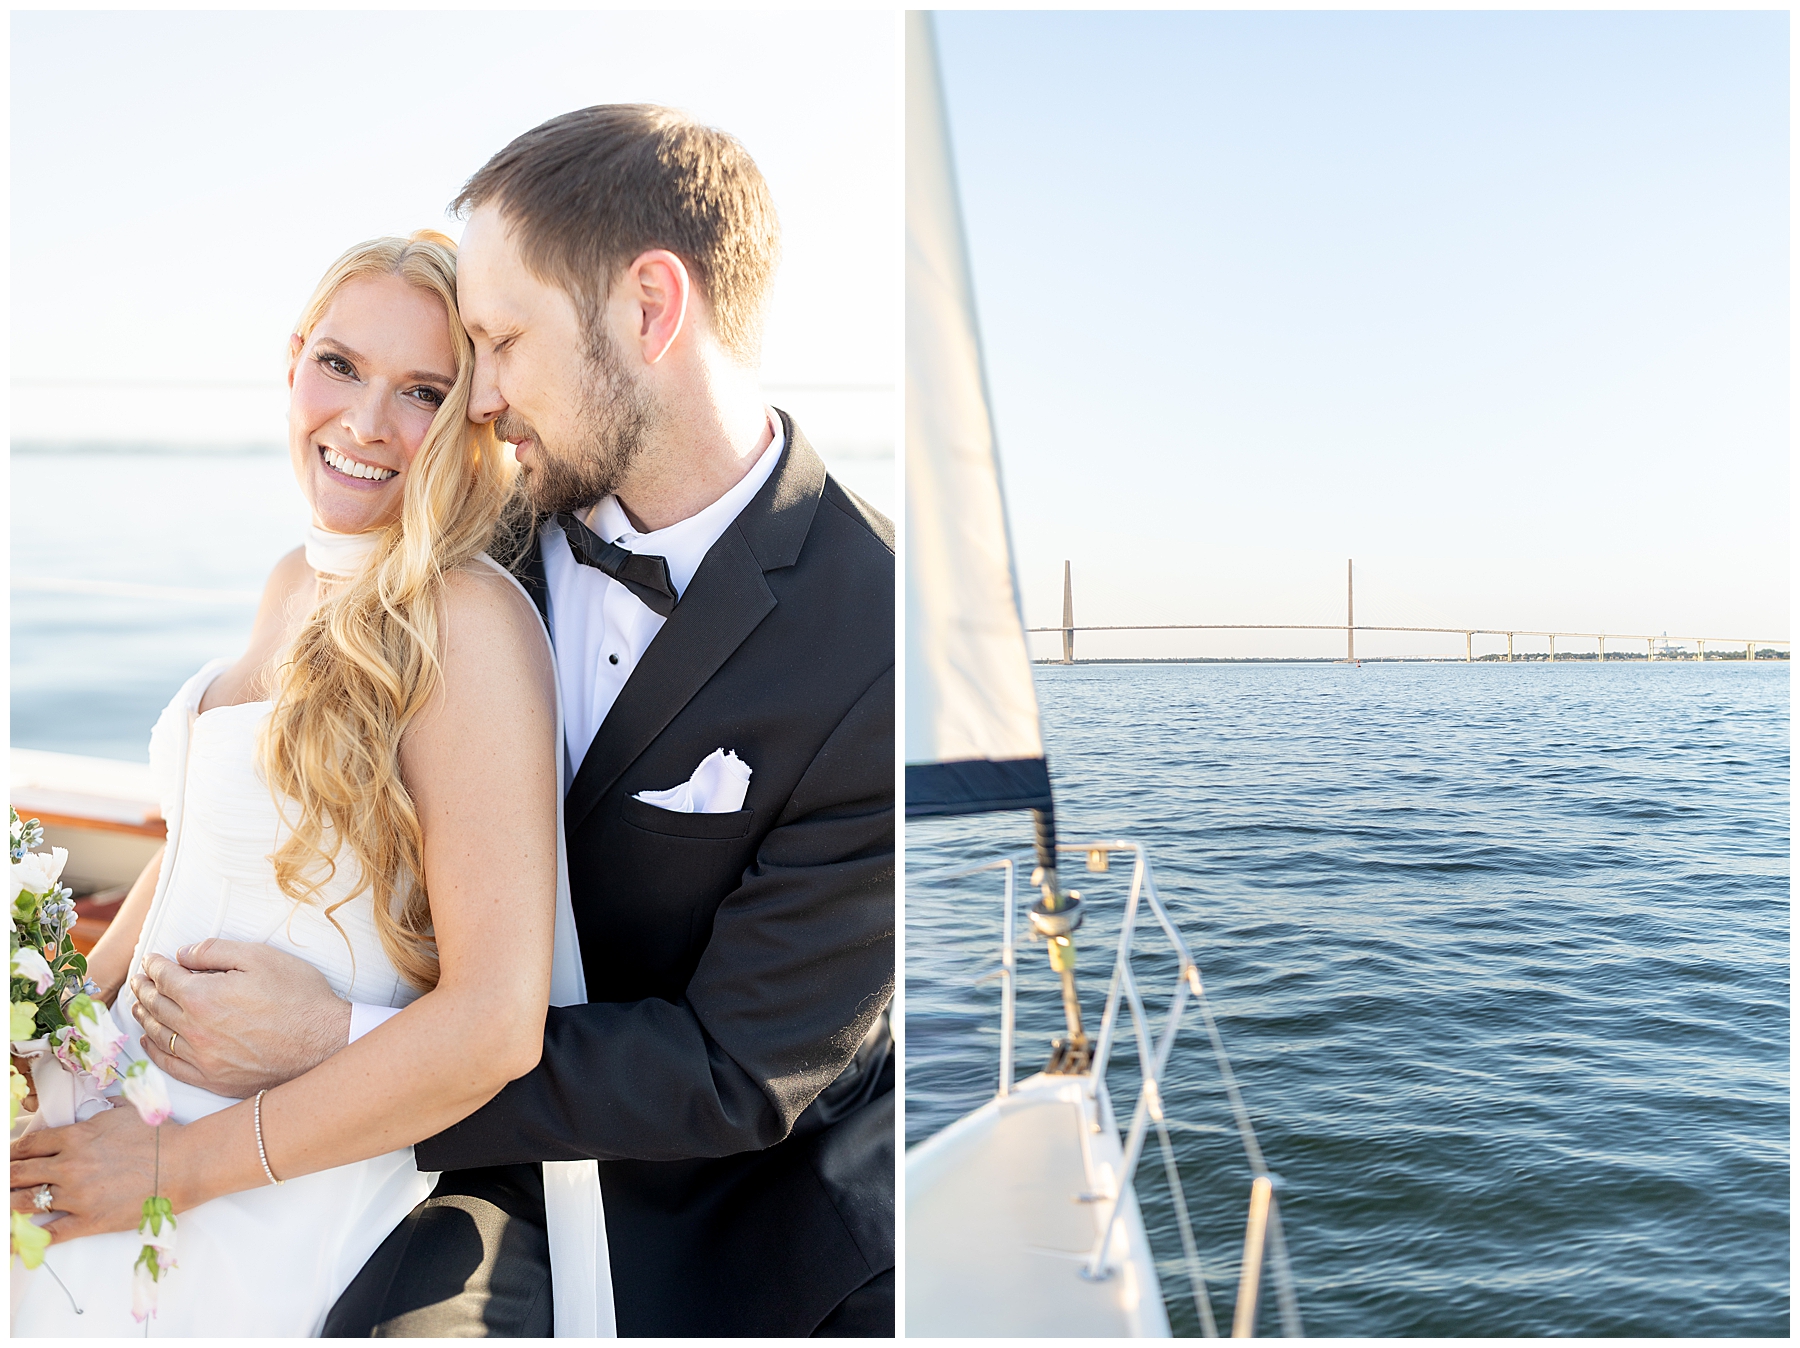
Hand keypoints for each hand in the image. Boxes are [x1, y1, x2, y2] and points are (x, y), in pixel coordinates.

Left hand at [11, 1104, 164, 1241]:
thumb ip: (104, 1110)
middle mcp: (69, 1165)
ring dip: (9, 1203)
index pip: (29, 1144)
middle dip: (5, 1177)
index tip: (8, 1157)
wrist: (185, 1164)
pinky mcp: (88, 1220)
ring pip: (25, 1202)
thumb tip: (99, 1107)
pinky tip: (16, 1242)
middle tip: (2, 1181)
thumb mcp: (128, 1112)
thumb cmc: (162, 1137)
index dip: (12, 1152)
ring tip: (5, 1203)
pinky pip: (49, 1233)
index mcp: (76, 1137)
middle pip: (19, 1173)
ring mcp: (76, 1195)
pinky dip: (27, 1239)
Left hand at [131, 939, 350, 1097]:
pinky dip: (153, 1051)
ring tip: (139, 1005)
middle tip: (139, 979)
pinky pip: (170, 1065)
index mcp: (203, 997)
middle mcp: (194, 1029)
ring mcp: (202, 1058)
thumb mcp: (261, 957)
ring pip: (158, 1035)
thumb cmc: (298, 996)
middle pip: (156, 1006)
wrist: (324, 1041)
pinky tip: (149, 1041)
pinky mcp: (212, 1079)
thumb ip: (215, 951)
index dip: (154, 965)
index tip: (151, 959)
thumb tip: (182, 954)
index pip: (165, 978)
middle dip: (144, 989)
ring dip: (144, 1017)